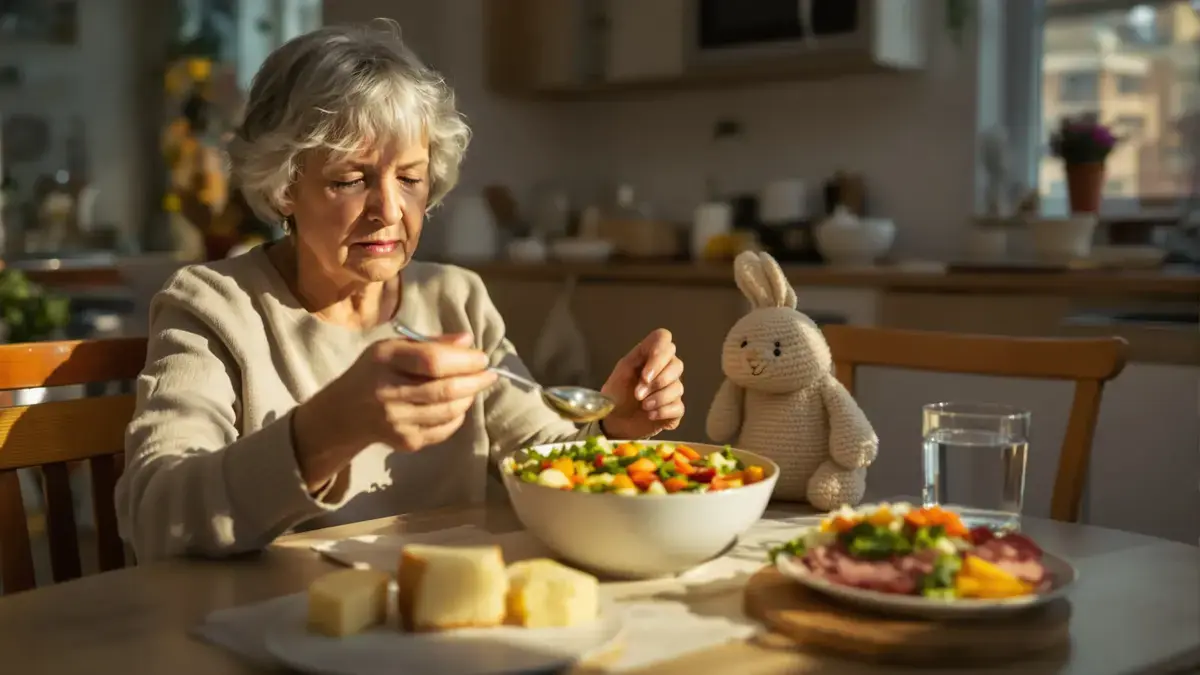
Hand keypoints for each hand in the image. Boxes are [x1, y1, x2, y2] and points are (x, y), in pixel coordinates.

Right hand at [293, 333, 497, 489]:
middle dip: (475, 381)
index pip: (432, 361)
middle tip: (490, 375)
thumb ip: (430, 343)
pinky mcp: (405, 442)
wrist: (344, 413)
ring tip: (473, 388)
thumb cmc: (374, 372)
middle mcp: (388, 392)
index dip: (464, 361)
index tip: (482, 358)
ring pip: (448, 412)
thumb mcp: (394, 348)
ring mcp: (396, 421)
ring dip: (468, 398)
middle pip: (444, 390)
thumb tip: (468, 341)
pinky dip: (457, 417)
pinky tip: (457, 406)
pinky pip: (443, 430)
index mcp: (385, 360)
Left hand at [599, 329, 684, 438]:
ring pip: (677, 387)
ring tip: (643, 406)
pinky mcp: (675, 410)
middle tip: (638, 394)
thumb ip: (634, 361)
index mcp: (650, 355)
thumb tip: (652, 369)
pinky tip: (650, 415)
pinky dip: (663, 411)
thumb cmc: (617, 393)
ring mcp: (672, 389)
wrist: (614, 420)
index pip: (663, 338)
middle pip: (677, 364)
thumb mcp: (620, 373)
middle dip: (657, 381)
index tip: (645, 373)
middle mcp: (665, 369)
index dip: (659, 352)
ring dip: (657, 398)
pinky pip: (678, 407)